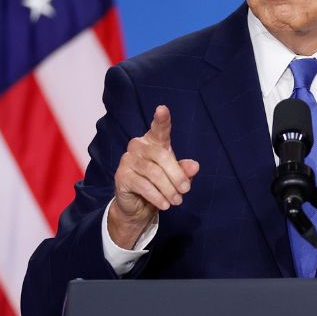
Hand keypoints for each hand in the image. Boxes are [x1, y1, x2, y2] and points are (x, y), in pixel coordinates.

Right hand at [109, 105, 199, 248]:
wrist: (138, 206)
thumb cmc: (159, 184)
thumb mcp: (175, 177)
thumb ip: (184, 170)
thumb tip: (195, 166)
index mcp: (153, 141)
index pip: (159, 129)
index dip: (161, 119)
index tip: (162, 109)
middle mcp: (138, 146)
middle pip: (162, 157)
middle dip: (177, 175)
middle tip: (186, 190)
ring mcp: (127, 160)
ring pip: (153, 173)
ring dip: (168, 189)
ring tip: (177, 200)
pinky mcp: (121, 176)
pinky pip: (143, 185)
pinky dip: (157, 196)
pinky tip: (164, 204)